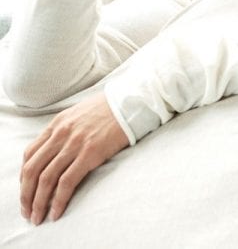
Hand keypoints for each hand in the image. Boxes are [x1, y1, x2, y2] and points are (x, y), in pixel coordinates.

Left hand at [20, 92, 128, 224]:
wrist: (131, 101)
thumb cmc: (110, 108)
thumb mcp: (80, 114)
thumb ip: (66, 129)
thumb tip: (58, 148)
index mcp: (57, 124)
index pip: (29, 154)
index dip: (24, 176)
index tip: (27, 191)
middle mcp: (61, 134)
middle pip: (32, 170)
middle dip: (26, 194)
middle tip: (26, 211)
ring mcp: (75, 144)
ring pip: (46, 179)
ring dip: (38, 202)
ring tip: (38, 218)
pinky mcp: (90, 154)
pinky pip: (67, 182)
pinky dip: (58, 200)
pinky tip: (56, 212)